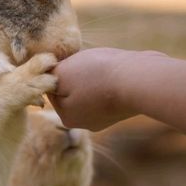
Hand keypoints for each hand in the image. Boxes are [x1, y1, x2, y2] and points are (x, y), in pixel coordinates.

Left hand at [48, 48, 167, 130]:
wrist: (139, 79)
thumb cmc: (96, 75)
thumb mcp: (62, 73)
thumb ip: (49, 77)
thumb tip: (47, 78)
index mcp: (67, 118)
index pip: (53, 89)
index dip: (60, 71)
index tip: (71, 63)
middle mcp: (85, 123)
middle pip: (72, 90)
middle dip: (76, 75)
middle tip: (89, 65)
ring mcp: (106, 117)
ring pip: (90, 88)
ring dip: (94, 75)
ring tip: (104, 67)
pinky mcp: (123, 107)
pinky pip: (109, 89)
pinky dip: (110, 79)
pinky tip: (117, 72)